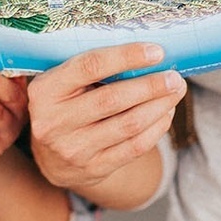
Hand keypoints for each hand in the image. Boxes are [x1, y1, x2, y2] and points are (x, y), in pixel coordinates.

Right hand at [27, 43, 184, 192]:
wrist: (51, 156)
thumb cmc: (63, 104)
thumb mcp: (62, 82)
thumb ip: (92, 68)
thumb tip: (145, 53)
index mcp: (45, 90)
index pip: (90, 67)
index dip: (126, 57)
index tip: (156, 52)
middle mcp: (54, 121)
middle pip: (112, 99)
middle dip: (150, 86)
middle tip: (175, 77)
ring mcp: (73, 149)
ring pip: (128, 125)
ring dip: (159, 106)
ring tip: (175, 92)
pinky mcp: (93, 168)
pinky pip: (134, 147)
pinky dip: (156, 129)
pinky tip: (165, 114)